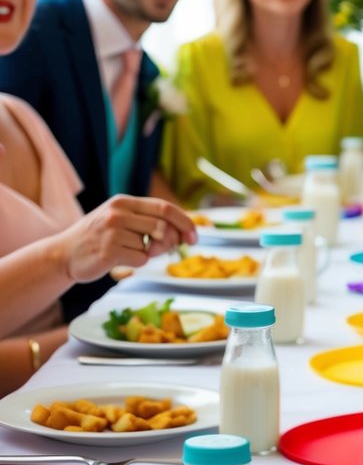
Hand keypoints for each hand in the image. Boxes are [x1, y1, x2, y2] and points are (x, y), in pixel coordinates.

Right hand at [59, 195, 196, 283]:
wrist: (65, 253)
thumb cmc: (99, 237)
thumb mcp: (120, 219)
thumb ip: (148, 220)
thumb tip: (182, 231)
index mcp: (124, 201)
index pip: (165, 208)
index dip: (185, 222)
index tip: (194, 237)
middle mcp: (118, 213)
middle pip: (163, 227)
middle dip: (171, 242)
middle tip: (165, 251)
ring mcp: (112, 231)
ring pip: (152, 245)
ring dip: (149, 253)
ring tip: (130, 251)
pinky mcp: (109, 251)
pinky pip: (140, 260)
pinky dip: (136, 263)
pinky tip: (120, 260)